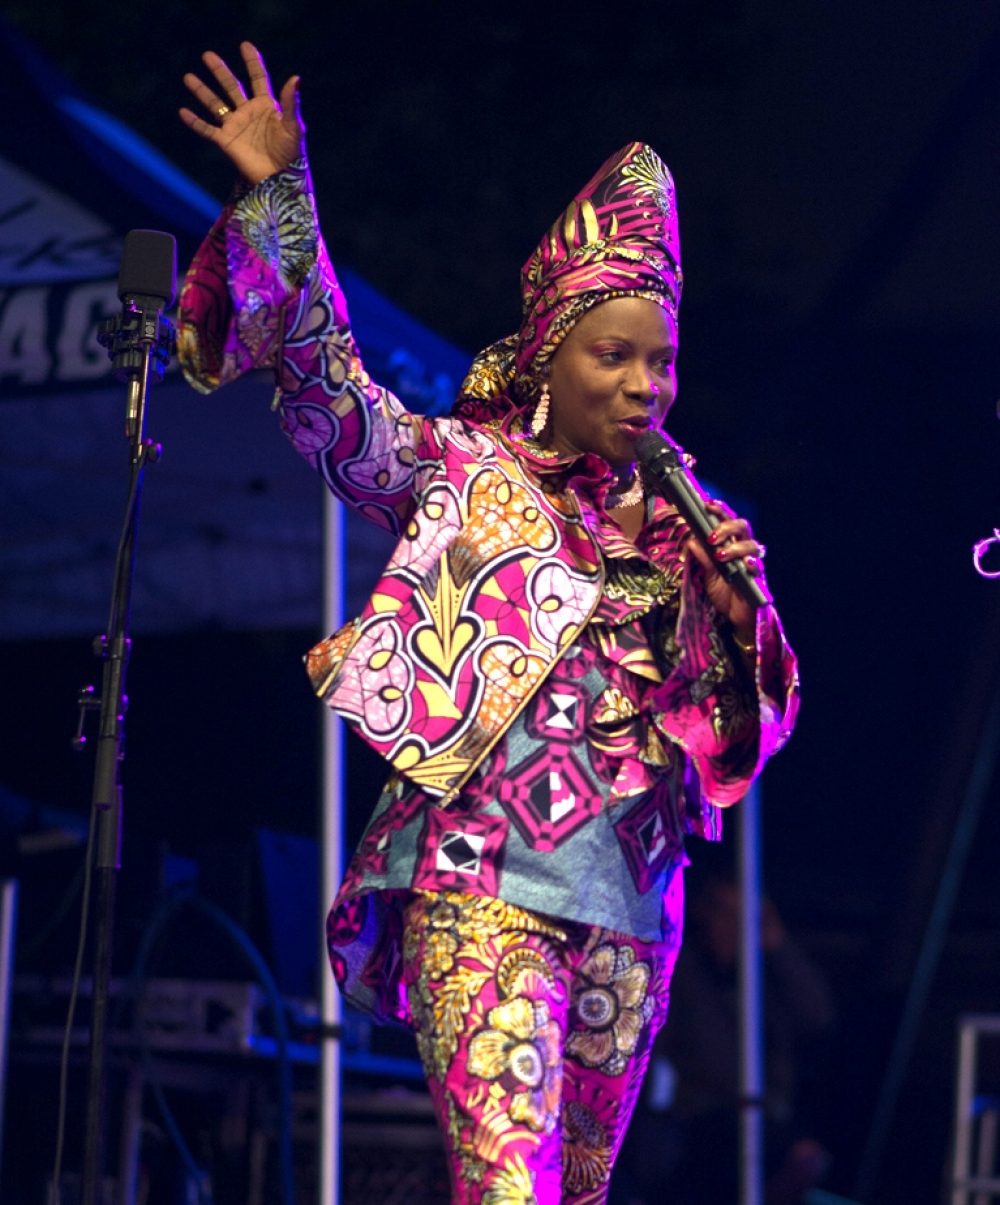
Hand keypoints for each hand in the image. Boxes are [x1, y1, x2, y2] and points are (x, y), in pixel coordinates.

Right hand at [180, 42, 303, 183]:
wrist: (280, 180)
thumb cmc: (291, 155)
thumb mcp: (294, 126)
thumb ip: (291, 102)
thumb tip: (296, 77)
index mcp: (266, 106)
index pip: (258, 78)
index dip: (252, 62)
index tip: (245, 45)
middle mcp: (248, 113)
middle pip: (231, 87)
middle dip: (220, 71)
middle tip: (207, 55)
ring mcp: (236, 126)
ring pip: (216, 104)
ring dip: (202, 91)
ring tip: (188, 77)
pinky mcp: (226, 142)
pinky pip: (207, 130)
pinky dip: (195, 122)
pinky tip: (183, 112)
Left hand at [684, 500, 768, 641]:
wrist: (736, 616)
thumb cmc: (725, 591)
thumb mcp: (708, 575)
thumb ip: (702, 557)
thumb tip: (691, 540)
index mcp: (731, 543)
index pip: (728, 520)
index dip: (720, 510)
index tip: (707, 504)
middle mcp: (744, 550)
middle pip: (743, 527)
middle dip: (727, 526)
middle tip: (711, 536)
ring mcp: (753, 563)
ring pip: (752, 545)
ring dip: (735, 547)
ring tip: (719, 554)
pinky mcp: (758, 579)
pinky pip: (758, 568)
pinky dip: (751, 564)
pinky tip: (744, 564)